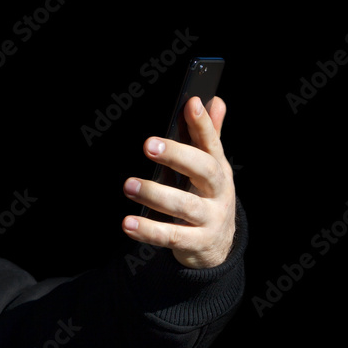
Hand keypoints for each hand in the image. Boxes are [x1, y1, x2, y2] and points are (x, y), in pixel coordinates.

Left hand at [120, 96, 236, 268]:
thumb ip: (209, 136)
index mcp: (219, 170)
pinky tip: (128, 223)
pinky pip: (172, 237)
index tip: (190, 104)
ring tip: (129, 185)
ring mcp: (210, 219)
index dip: (203, 124)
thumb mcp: (211, 168)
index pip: (212, 143)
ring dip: (155, 194)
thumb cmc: (208, 197)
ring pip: (184, 205)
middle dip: (177, 156)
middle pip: (203, 170)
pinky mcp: (197, 243)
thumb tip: (214, 101)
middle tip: (148, 145)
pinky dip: (149, 230)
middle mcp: (219, 193)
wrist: (218, 246)